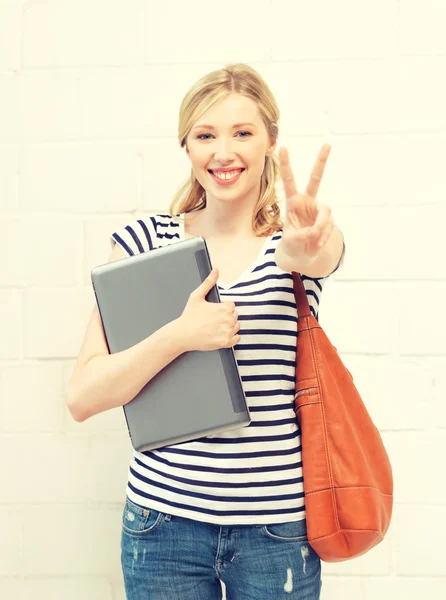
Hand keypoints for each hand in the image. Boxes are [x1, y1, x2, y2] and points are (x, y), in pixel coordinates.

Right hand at [177, 268, 240, 351]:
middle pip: (234, 316)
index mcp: (225, 308)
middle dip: (225, 317)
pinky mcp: (226, 342)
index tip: (212, 313)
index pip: (231, 306)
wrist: (182, 334)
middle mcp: (229, 320)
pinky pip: (236, 338)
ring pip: (236, 327)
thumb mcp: (197, 296)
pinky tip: (220, 335)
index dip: (221, 309)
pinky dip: (231, 338)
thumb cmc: (189, 315)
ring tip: (215, 328)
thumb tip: (216, 270)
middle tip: (212, 321)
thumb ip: (208, 282)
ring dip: (229, 327)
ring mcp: (228, 332)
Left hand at [278, 144, 333, 259]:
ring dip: (321, 228)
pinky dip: (323, 237)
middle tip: (327, 144)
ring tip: (314, 241)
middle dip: (321, 162)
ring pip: (325, 213)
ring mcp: (318, 210)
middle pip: (316, 179)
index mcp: (293, 202)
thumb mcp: (290, 242)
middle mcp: (307, 201)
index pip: (289, 181)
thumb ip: (300, 235)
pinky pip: (329, 226)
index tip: (282, 148)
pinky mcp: (328, 220)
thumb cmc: (292, 244)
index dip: (286, 165)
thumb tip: (314, 231)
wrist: (302, 254)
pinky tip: (316, 244)